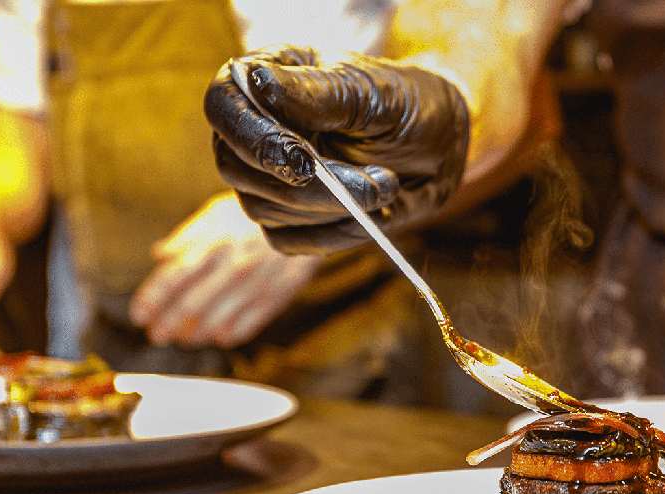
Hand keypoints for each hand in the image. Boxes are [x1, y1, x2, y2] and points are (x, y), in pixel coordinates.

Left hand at [129, 193, 323, 347]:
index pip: (172, 277)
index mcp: (213, 244)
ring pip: (215, 322)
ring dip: (193, 335)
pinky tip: (218, 336)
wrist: (308, 215)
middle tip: (156, 335)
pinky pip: (246, 327)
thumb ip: (187, 236)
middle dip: (166, 325)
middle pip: (189, 306)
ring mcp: (254, 286)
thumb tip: (159, 255)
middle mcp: (231, 268)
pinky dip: (227, 336)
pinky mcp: (276, 298)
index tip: (139, 314)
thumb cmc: (258, 213)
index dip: (151, 299)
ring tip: (184, 338)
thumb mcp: (218, 213)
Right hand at [204, 45, 469, 254]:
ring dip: (334, 209)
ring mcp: (268, 177)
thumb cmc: (405, 104)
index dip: (253, 138)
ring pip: (266, 210)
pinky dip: (337, 235)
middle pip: (240, 169)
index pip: (223, 106)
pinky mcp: (289, 218)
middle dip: (310, 187)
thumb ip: (317, 93)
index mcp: (264, 81)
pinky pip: (291, 241)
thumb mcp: (370, 92)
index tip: (302, 162)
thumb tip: (259, 83)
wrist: (441, 144)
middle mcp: (256, 129)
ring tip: (387, 184)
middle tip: (374, 182)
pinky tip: (376, 212)